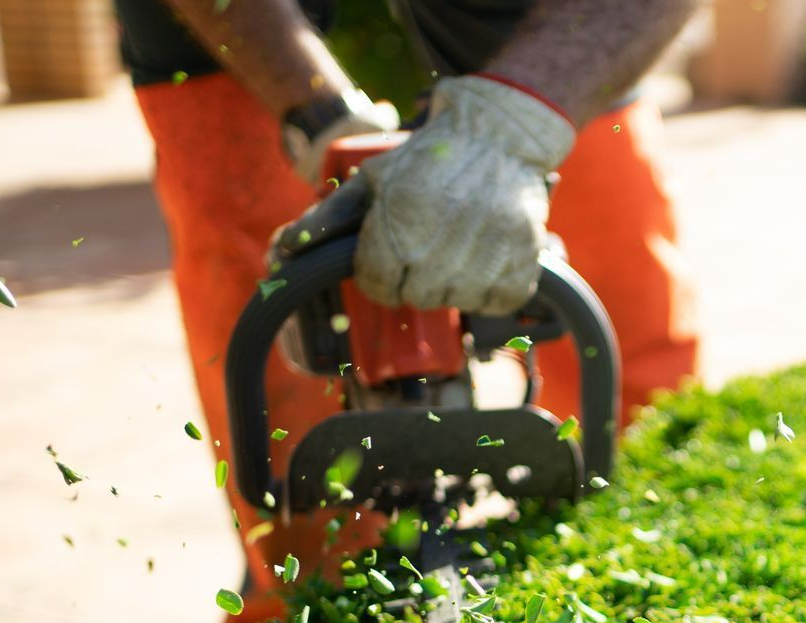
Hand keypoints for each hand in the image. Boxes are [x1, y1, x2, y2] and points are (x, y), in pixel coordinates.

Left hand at [276, 76, 574, 315]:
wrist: (497, 136)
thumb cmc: (427, 158)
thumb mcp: (371, 179)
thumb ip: (327, 217)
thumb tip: (284, 251)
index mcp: (399, 227)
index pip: (377, 287)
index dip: (379, 274)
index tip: (391, 258)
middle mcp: (440, 250)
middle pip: (416, 298)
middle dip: (415, 279)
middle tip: (427, 248)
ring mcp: (485, 259)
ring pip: (456, 304)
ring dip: (453, 285)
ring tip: (457, 251)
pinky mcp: (521, 264)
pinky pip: (497, 302)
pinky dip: (491, 289)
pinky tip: (485, 260)